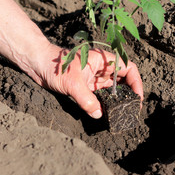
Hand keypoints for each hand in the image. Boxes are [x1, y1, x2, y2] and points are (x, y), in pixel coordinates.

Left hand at [29, 43, 143, 118]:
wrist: (38, 64)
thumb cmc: (56, 65)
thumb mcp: (72, 83)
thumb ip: (86, 99)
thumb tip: (98, 114)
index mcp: (103, 60)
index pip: (128, 69)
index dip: (136, 82)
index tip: (137, 97)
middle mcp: (102, 69)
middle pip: (123, 81)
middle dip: (129, 94)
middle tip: (132, 109)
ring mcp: (94, 78)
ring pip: (112, 90)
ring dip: (117, 100)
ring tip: (122, 113)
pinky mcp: (86, 86)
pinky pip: (100, 96)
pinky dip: (104, 104)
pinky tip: (106, 113)